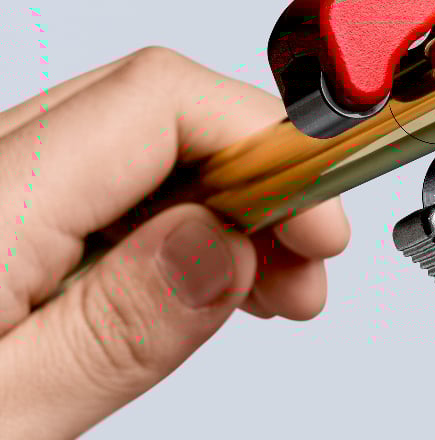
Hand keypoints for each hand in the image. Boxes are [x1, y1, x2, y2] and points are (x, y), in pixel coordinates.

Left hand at [0, 47, 349, 439]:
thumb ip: (114, 333)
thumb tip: (224, 248)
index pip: (153, 106)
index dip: (262, 144)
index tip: (321, 216)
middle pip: (152, 116)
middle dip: (258, 180)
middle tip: (309, 264)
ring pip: (138, 157)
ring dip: (229, 211)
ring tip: (275, 288)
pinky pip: (109, 202)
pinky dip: (181, 236)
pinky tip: (211, 285)